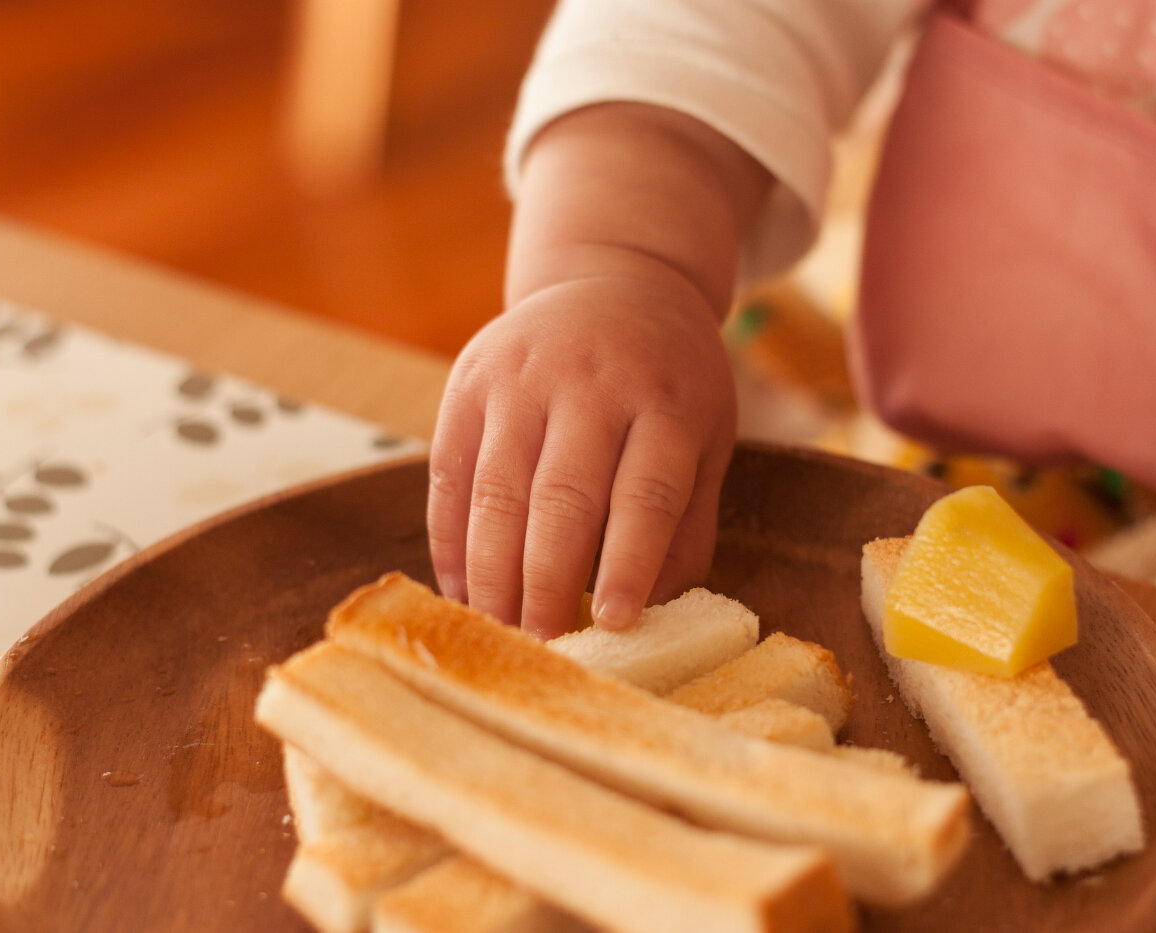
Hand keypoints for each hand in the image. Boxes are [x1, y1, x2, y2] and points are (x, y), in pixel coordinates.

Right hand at [427, 265, 736, 638]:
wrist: (615, 282)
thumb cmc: (670, 381)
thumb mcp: (705, 438)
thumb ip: (684, 522)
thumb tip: (651, 614)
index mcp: (665, 403)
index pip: (643, 495)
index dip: (626, 565)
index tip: (613, 624)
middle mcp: (590, 384)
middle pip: (561, 498)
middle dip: (546, 583)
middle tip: (543, 646)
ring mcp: (522, 378)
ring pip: (496, 490)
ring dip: (491, 572)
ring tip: (499, 629)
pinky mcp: (469, 381)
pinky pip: (449, 473)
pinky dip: (450, 539)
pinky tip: (462, 587)